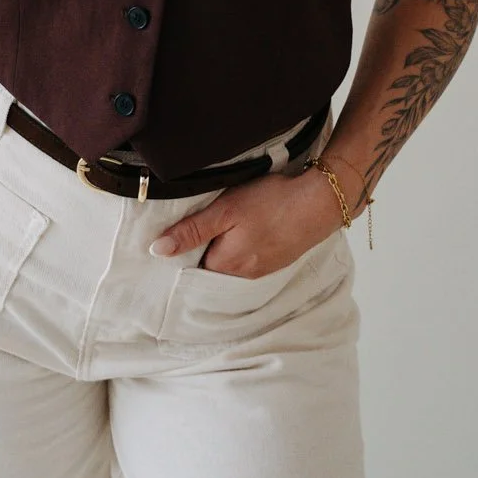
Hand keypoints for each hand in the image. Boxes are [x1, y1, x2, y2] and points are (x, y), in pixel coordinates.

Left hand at [149, 166, 344, 277]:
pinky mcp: (276, 260)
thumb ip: (192, 231)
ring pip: (231, 263)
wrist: (321, 201)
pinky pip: (250, 259)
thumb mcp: (225, 210)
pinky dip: (244, 246)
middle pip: (211, 267)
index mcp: (226, 266)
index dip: (184, 249)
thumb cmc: (272, 202)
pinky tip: (249, 227)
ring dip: (225, 246)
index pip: (191, 266)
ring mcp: (263, 270)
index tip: (183, 230)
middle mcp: (243, 276)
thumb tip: (157, 251)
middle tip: (206, 220)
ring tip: (227, 222)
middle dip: (205, 248)